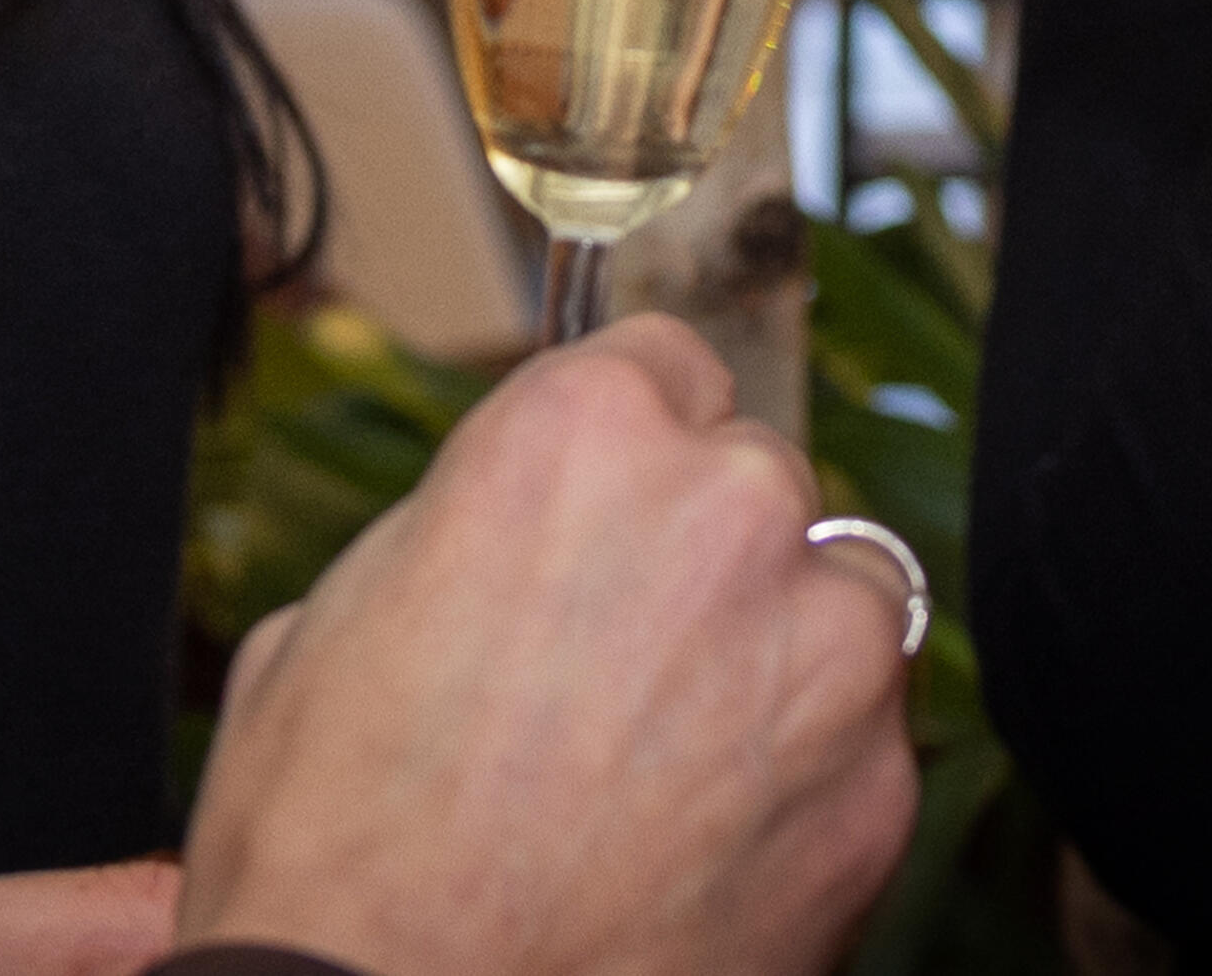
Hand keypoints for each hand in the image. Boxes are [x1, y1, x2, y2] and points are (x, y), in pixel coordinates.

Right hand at [178, 318, 915, 975]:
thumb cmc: (334, 844)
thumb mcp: (334, 618)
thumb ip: (465, 530)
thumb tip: (512, 530)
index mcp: (581, 434)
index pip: (663, 363)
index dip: (625, 444)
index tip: (607, 508)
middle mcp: (726, 511)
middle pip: (755, 483)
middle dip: (699, 556)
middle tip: (613, 665)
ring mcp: (822, 654)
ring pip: (837, 604)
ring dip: (774, 657)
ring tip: (667, 763)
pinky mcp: (876, 794)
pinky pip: (862, 744)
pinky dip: (803, 783)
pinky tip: (703, 849)